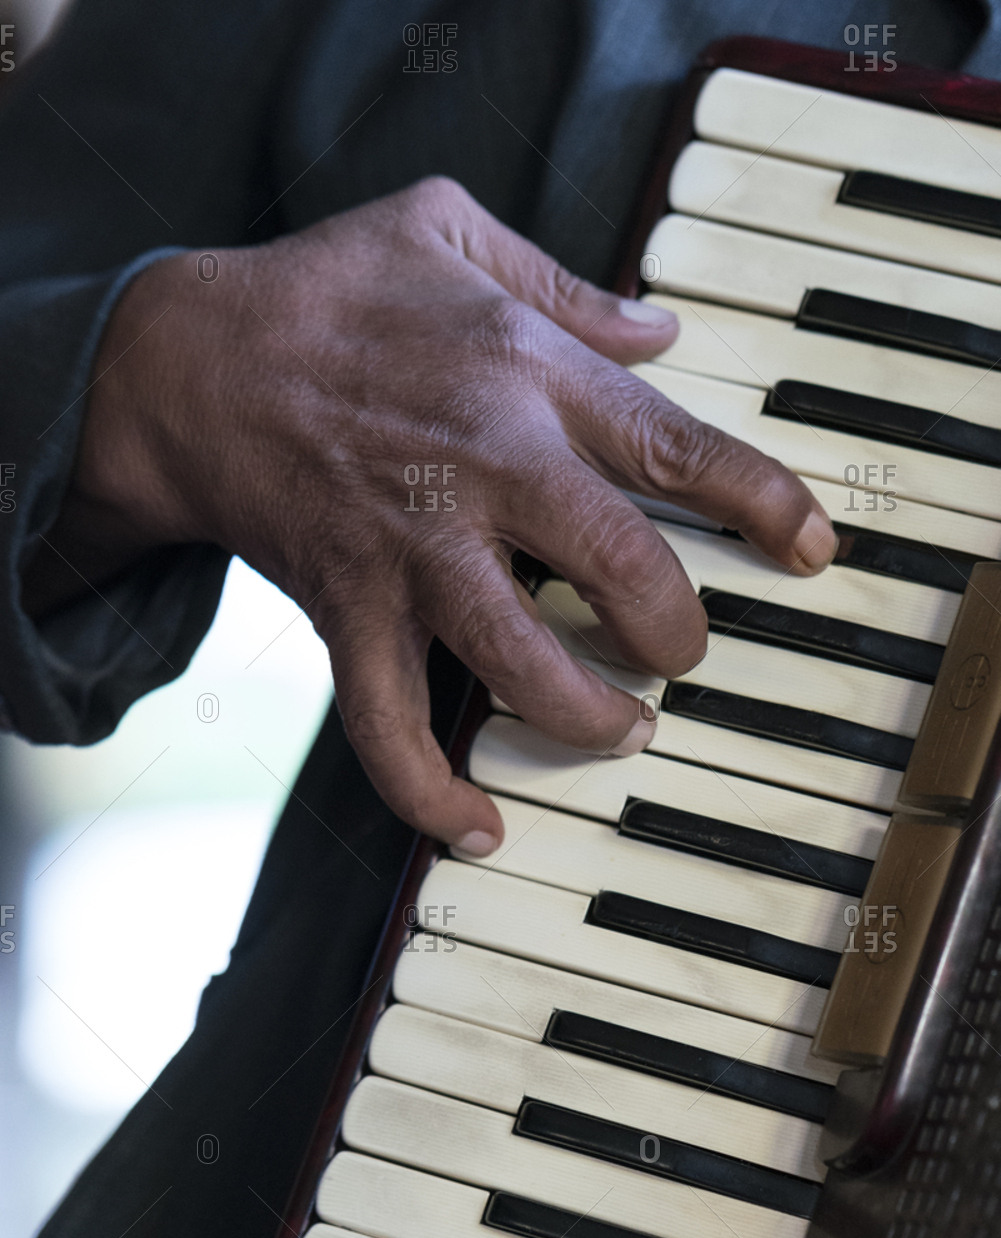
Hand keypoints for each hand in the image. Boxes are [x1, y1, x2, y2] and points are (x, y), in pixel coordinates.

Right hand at [68, 177, 835, 850]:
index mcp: (523, 373)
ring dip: (587, 714)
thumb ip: (564, 282)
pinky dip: (431, 791)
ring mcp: (414, 547)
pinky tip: (478, 828)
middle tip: (680, 651)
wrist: (184, 359)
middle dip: (674, 627)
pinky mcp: (349, 608)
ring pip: (524, 659)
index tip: (811, 547)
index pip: (674, 447)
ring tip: (619, 731)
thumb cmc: (320, 289)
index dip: (761, 502)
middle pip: (622, 565)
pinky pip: (389, 723)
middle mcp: (483, 466)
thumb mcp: (445, 226)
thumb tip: (660, 329)